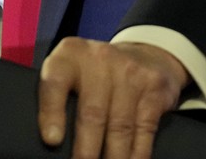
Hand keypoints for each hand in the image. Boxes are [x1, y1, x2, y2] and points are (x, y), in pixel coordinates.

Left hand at [38, 37, 189, 158]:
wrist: (145, 55)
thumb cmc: (96, 75)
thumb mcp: (72, 73)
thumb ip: (57, 99)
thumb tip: (52, 142)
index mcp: (70, 56)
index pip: (55, 83)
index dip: (51, 113)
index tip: (52, 140)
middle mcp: (101, 59)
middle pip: (92, 113)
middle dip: (86, 150)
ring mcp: (131, 72)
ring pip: (120, 126)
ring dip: (113, 157)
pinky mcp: (154, 87)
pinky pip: (144, 129)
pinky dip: (137, 153)